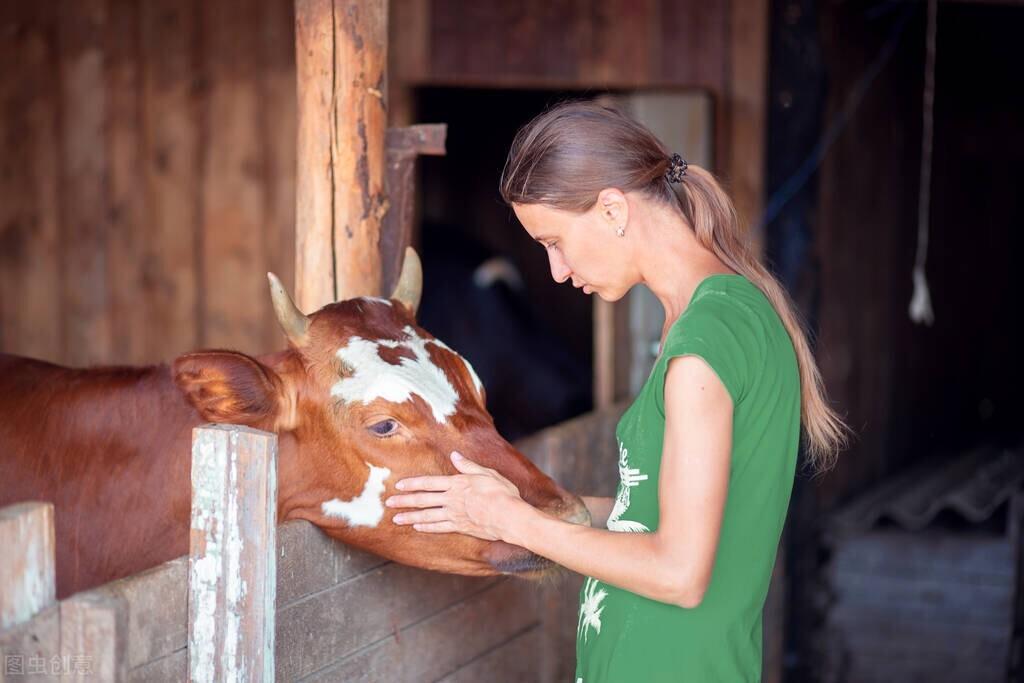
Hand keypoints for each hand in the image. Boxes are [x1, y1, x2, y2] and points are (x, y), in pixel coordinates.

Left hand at [386, 451, 527, 541]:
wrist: (509, 516)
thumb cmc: (501, 492)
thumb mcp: (486, 473)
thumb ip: (468, 465)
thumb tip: (455, 455)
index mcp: (457, 483)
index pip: (429, 482)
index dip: (413, 484)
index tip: (398, 485)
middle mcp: (452, 499)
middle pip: (423, 499)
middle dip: (404, 501)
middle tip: (389, 503)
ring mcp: (454, 514)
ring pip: (427, 515)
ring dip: (410, 516)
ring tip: (396, 519)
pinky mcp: (460, 527)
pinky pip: (439, 527)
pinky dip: (426, 527)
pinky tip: (417, 527)